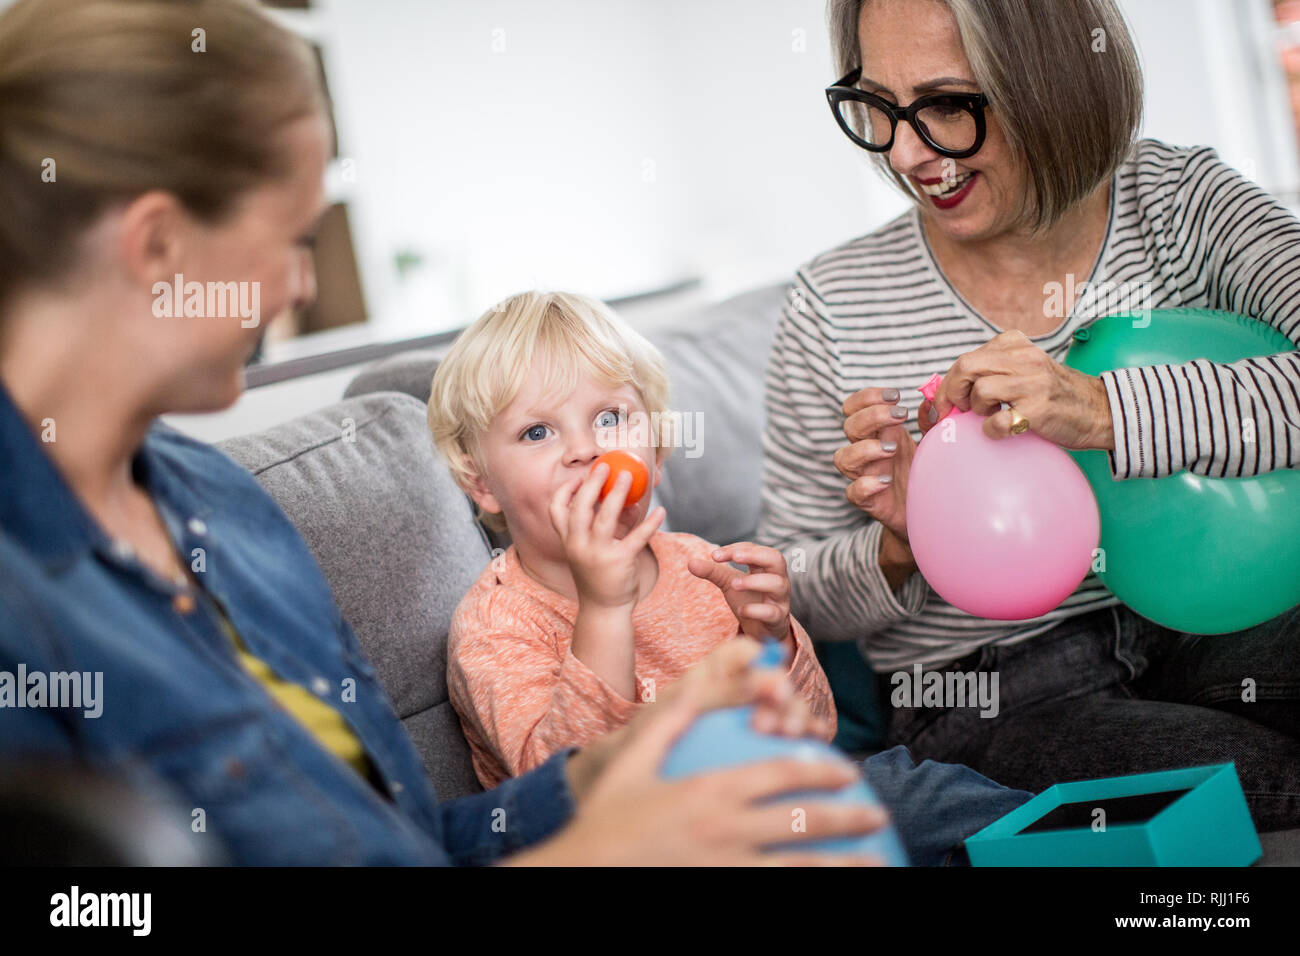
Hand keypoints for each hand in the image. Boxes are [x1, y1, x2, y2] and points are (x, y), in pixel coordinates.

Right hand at [512, 639, 885, 865]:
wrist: (581, 871)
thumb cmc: (603, 821)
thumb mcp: (632, 765)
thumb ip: (668, 726)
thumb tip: (693, 693)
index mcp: (708, 789)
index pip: (779, 775)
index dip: (820, 770)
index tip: (846, 771)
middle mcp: (724, 828)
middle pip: (802, 820)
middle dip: (847, 816)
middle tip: (877, 814)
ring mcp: (726, 866)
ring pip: (799, 866)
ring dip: (844, 864)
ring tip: (878, 863)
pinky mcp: (722, 894)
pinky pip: (776, 891)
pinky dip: (810, 890)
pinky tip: (832, 894)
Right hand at [549, 460, 665, 609]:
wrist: (604, 609)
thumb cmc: (599, 575)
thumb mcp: (593, 550)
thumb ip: (607, 526)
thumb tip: (629, 501)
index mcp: (568, 541)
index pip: (556, 509)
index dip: (567, 489)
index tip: (580, 477)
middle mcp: (578, 545)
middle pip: (580, 507)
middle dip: (592, 483)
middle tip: (606, 466)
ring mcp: (597, 554)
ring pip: (606, 517)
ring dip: (618, 493)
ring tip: (629, 476)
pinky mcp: (619, 562)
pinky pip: (637, 537)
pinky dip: (650, 523)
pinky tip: (661, 511)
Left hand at [687, 542, 792, 644]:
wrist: (761, 630)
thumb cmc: (748, 599)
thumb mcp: (729, 583)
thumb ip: (713, 571)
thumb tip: (690, 562)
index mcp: (765, 567)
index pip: (756, 549)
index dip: (737, 548)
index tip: (714, 555)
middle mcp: (777, 579)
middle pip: (776, 559)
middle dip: (755, 555)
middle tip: (735, 558)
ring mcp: (779, 599)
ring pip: (778, 584)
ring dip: (754, 581)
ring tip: (734, 584)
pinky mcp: (778, 619)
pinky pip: (773, 613)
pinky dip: (757, 610)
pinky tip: (741, 610)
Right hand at [837, 387, 917, 543]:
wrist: (931, 513)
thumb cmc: (926, 472)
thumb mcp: (932, 443)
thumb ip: (930, 423)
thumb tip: (930, 402)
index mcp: (880, 433)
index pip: (855, 407)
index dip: (867, 397)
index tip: (894, 396)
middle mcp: (869, 452)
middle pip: (849, 426)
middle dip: (872, 415)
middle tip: (901, 416)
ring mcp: (866, 476)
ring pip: (843, 458)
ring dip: (865, 449)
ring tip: (893, 449)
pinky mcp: (870, 501)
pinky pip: (853, 492)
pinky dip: (865, 485)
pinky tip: (885, 482)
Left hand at [927, 330, 1114, 448]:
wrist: (1101, 410)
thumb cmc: (1054, 395)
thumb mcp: (1024, 371)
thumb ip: (992, 371)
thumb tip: (947, 391)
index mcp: (1016, 346)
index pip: (966, 358)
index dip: (946, 384)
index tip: (940, 405)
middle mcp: (1025, 358)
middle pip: (966, 366)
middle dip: (951, 392)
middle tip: (955, 410)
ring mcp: (1033, 382)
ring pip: (980, 389)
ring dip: (976, 409)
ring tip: (989, 416)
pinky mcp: (1039, 408)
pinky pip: (998, 420)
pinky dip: (992, 430)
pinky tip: (1002, 431)